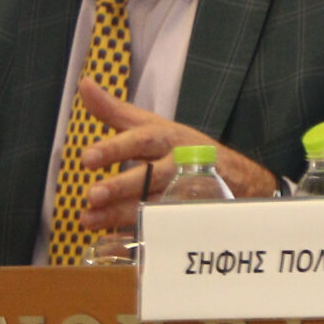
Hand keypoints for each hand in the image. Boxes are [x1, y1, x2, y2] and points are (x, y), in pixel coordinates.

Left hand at [73, 82, 277, 227]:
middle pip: (151, 175)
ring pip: (154, 203)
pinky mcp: (189, 215)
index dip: (116, 148)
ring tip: (89, 219)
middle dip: (121, 186)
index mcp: (169, 138)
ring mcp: (187, 192)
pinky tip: (110, 238)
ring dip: (120, 213)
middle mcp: (180, 164)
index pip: (143, 139)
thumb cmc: (185, 148)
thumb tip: (84, 84)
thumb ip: (116, 111)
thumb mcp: (155, 125)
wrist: (239, 179)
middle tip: (92, 194)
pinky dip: (135, 233)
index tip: (87, 158)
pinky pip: (162, 226)